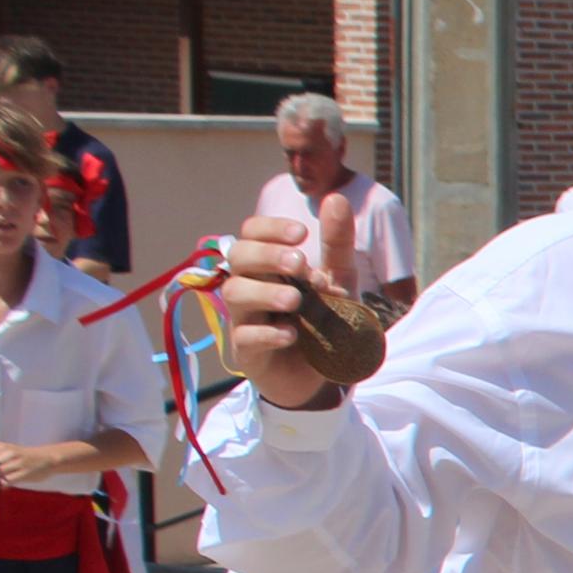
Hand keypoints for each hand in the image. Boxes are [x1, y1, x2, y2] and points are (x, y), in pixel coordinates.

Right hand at [211, 205, 362, 409]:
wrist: (324, 374)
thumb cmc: (323, 319)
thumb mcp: (338, 280)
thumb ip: (336, 243)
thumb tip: (336, 198)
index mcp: (268, 265)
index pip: (250, 233)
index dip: (269, 229)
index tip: (301, 233)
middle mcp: (251, 286)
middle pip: (237, 257)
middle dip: (267, 256)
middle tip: (300, 265)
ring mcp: (245, 319)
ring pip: (235, 294)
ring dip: (265, 293)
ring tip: (296, 301)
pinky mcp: (249, 353)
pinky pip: (245, 337)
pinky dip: (267, 333)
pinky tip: (291, 334)